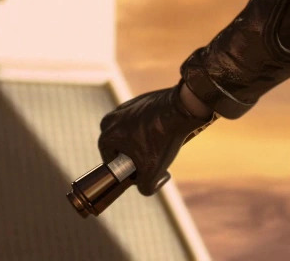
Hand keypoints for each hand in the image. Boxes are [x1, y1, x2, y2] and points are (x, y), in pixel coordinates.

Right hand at [97, 82, 215, 194]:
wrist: (183, 108)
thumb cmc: (164, 138)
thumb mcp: (152, 172)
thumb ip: (144, 188)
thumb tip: (145, 184)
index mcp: (106, 136)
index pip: (113, 163)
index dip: (129, 170)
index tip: (145, 168)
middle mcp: (110, 120)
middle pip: (123, 148)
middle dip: (137, 155)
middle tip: (155, 156)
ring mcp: (124, 108)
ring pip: (133, 135)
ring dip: (145, 142)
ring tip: (161, 144)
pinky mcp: (138, 101)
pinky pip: (142, 122)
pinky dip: (152, 128)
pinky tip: (164, 132)